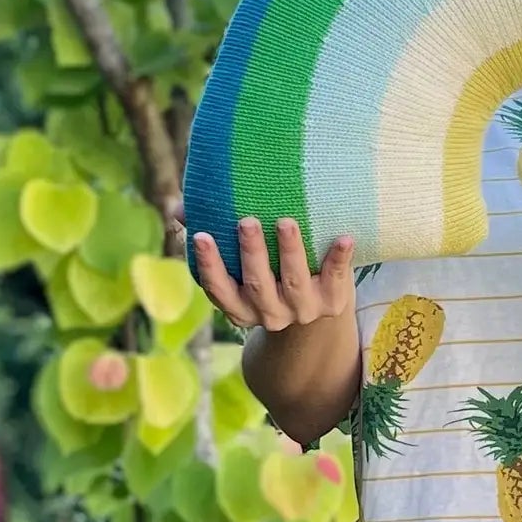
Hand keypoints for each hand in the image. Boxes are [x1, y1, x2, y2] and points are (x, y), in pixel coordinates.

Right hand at [192, 216, 355, 332]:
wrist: (320, 306)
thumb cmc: (271, 272)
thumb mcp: (243, 263)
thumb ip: (213, 233)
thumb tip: (178, 208)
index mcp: (241, 306)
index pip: (218, 288)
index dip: (208, 264)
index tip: (201, 235)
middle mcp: (269, 313)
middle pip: (257, 284)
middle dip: (252, 252)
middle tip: (248, 220)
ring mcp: (302, 310)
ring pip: (293, 281)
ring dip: (289, 251)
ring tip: (286, 222)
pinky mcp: (332, 302)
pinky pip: (335, 279)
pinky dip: (338, 258)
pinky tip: (344, 237)